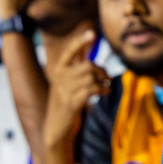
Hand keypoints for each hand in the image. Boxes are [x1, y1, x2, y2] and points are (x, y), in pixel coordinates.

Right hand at [42, 28, 108, 148]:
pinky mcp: (71, 103)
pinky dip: (102, 90)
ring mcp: (64, 91)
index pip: (69, 51)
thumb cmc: (64, 105)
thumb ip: (76, 66)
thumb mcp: (66, 84)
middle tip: (107, 78)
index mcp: (58, 71)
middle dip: (101, 70)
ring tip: (107, 86)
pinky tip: (106, 93)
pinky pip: (91, 90)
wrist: (55, 130)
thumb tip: (87, 45)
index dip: (80, 41)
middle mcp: (59, 79)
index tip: (92, 32)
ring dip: (103, 81)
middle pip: (87, 65)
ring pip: (90, 77)